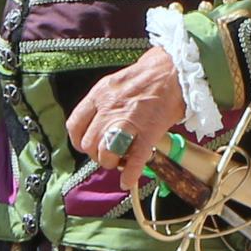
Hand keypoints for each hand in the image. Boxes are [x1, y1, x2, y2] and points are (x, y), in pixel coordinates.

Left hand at [64, 47, 199, 194]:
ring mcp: (129, 121)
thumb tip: (99, 123)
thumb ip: (104, 102)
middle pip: (89, 144)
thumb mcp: (116, 81)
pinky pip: (135, 159)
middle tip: (108, 153)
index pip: (75, 125)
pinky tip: (127, 182)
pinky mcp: (149, 132)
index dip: (79, 140)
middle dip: (96, 154)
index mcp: (100, 94)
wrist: (176, 69)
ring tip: (120, 161)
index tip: (87, 144)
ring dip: (111, 162)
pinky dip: (130, 174)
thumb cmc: (149, 73)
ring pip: (107, 153)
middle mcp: (110, 109)